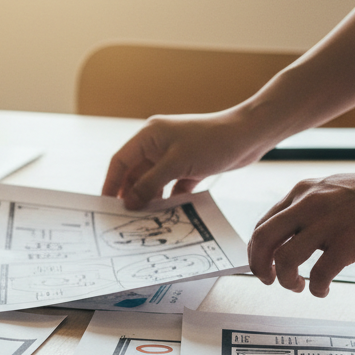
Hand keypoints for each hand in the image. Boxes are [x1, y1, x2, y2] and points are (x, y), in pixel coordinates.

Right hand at [103, 107, 280, 207]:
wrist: (250, 135)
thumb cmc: (212, 142)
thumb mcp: (176, 164)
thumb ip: (149, 184)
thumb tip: (128, 203)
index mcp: (149, 136)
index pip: (120, 161)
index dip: (111, 183)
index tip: (105, 206)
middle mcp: (158, 144)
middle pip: (135, 174)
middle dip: (131, 195)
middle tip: (125, 219)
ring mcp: (173, 156)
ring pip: (154, 182)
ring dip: (151, 199)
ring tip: (146, 220)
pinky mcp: (189, 166)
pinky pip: (172, 186)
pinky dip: (170, 199)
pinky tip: (169, 214)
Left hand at [249, 124, 354, 295]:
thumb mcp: (329, 190)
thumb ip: (306, 209)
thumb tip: (288, 238)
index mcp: (301, 193)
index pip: (262, 225)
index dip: (257, 251)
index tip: (264, 265)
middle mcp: (308, 205)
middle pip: (262, 240)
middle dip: (258, 267)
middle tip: (268, 280)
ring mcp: (327, 224)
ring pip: (284, 260)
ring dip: (285, 280)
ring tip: (298, 286)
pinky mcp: (348, 243)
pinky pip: (319, 274)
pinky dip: (316, 288)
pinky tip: (322, 290)